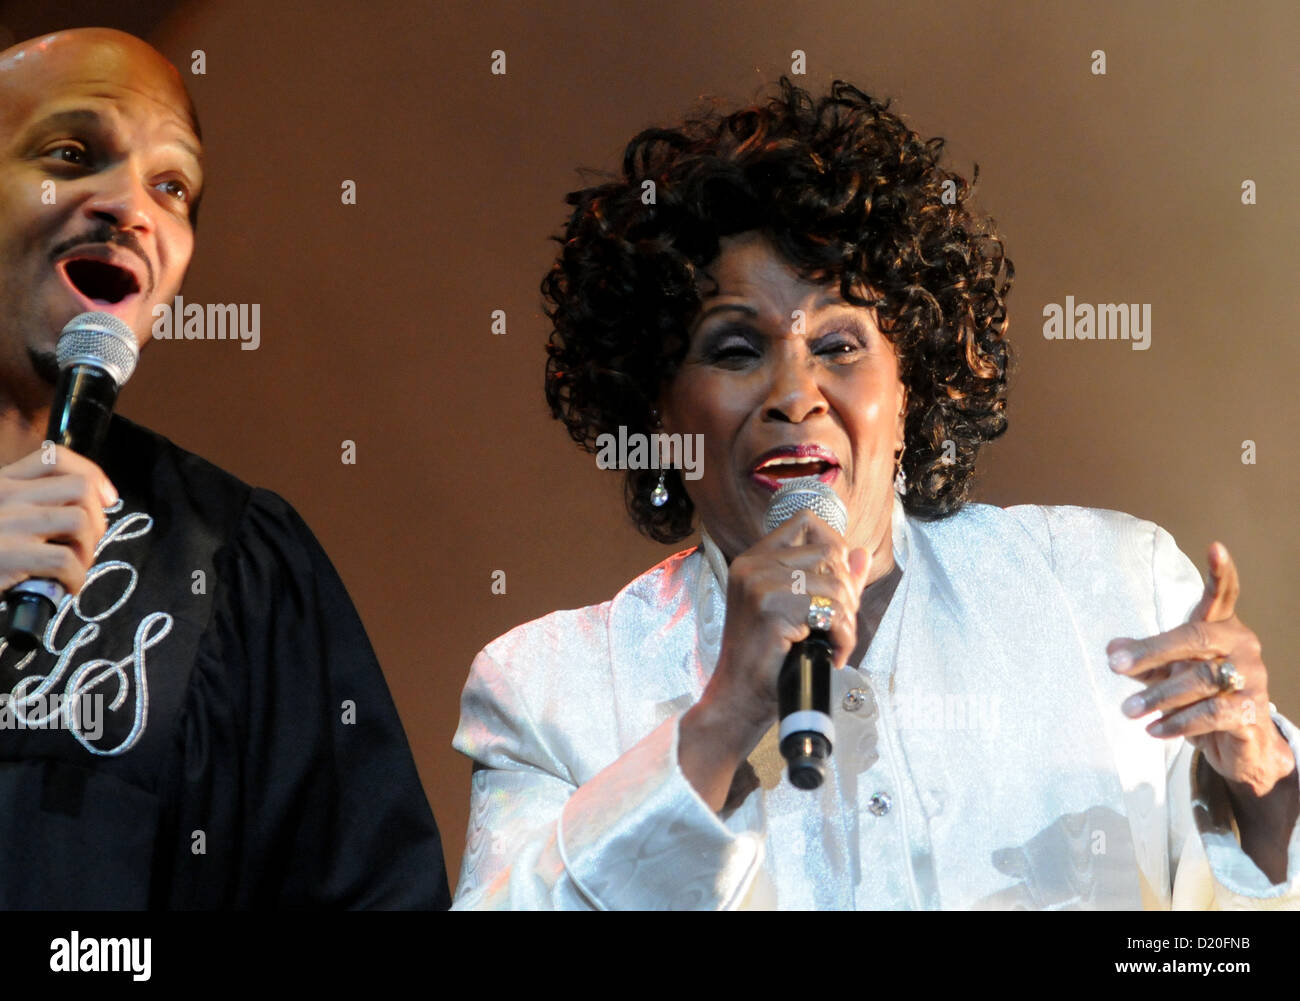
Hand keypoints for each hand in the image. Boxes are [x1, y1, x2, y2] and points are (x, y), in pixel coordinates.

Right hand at [0, 445, 116, 597]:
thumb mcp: (0, 515)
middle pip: (80, 488)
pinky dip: (76, 578)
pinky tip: (65, 588)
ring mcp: (8, 524)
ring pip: (80, 521)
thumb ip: (28, 506)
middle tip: (86, 545)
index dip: (93, 475)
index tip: (108, 499)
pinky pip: (66, 561)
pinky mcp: (9, 556)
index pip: (55, 457)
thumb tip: (87, 513)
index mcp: (1, 483)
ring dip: (88, 550)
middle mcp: (5, 495)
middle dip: (98, 518)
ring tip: (75, 568)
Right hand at [680, 510, 871, 809]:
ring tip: (835, 645)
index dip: (833, 544)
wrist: (740, 697)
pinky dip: (842, 637)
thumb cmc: (768, 658)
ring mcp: (760, 584)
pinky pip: (830, 612)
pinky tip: (832, 654)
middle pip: (829, 552)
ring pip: (835, 585)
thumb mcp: (798, 611)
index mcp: (754, 559)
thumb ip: (831, 580)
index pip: (805, 521)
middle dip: (847, 591)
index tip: (836, 581)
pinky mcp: (771, 609)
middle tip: (839, 625)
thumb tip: (862, 554)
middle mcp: (753, 564)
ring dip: (846, 621)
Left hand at [1106, 541, 1295, 796]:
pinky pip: (1212, 712)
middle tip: (1115, 666)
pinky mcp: (1253, 711)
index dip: (1221, 573)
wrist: (1238, 746)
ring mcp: (1252, 678)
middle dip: (1152, 651)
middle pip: (1196, 637)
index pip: (1223, 596)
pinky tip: (1155, 730)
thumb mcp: (1162, 674)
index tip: (1215, 547)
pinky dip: (1179, 722)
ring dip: (1158, 696)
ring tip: (1129, 710)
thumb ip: (1140, 659)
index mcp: (1220, 628)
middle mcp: (1241, 646)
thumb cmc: (1197, 697)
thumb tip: (1112, 650)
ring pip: (1201, 679)